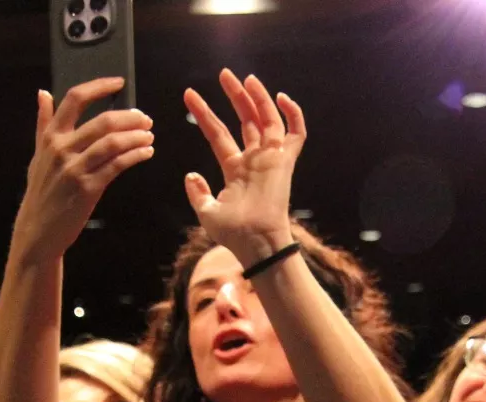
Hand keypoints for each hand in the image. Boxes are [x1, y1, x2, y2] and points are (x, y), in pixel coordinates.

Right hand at [11, 79, 153, 264]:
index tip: (119, 82)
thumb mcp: (38, 155)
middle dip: (129, 118)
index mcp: (50, 136)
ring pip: (113, 143)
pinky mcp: (87, 189)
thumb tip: (43, 93)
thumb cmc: (41, 192)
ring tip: (149, 136)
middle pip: (102, 121)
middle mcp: (61, 149)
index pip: (75, 99)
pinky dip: (135, 156)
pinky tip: (146, 153)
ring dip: (136, 137)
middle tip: (145, 120)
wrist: (38, 231)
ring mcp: (75, 169)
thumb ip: (43, 123)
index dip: (99, 86)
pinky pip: (117, 166)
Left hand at [182, 69, 303, 265]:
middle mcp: (253, 160)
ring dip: (258, 98)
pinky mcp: (285, 162)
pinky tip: (281, 98)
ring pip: (268, 120)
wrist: (255, 243)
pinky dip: (293, 115)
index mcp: (234, 169)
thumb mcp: (207, 212)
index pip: (218, 134)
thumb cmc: (233, 234)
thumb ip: (198, 193)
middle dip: (235, 96)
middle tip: (224, 74)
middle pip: (246, 120)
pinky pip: (296, 134)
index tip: (189, 95)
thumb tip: (190, 175)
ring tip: (246, 78)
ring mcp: (270, 159)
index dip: (204, 114)